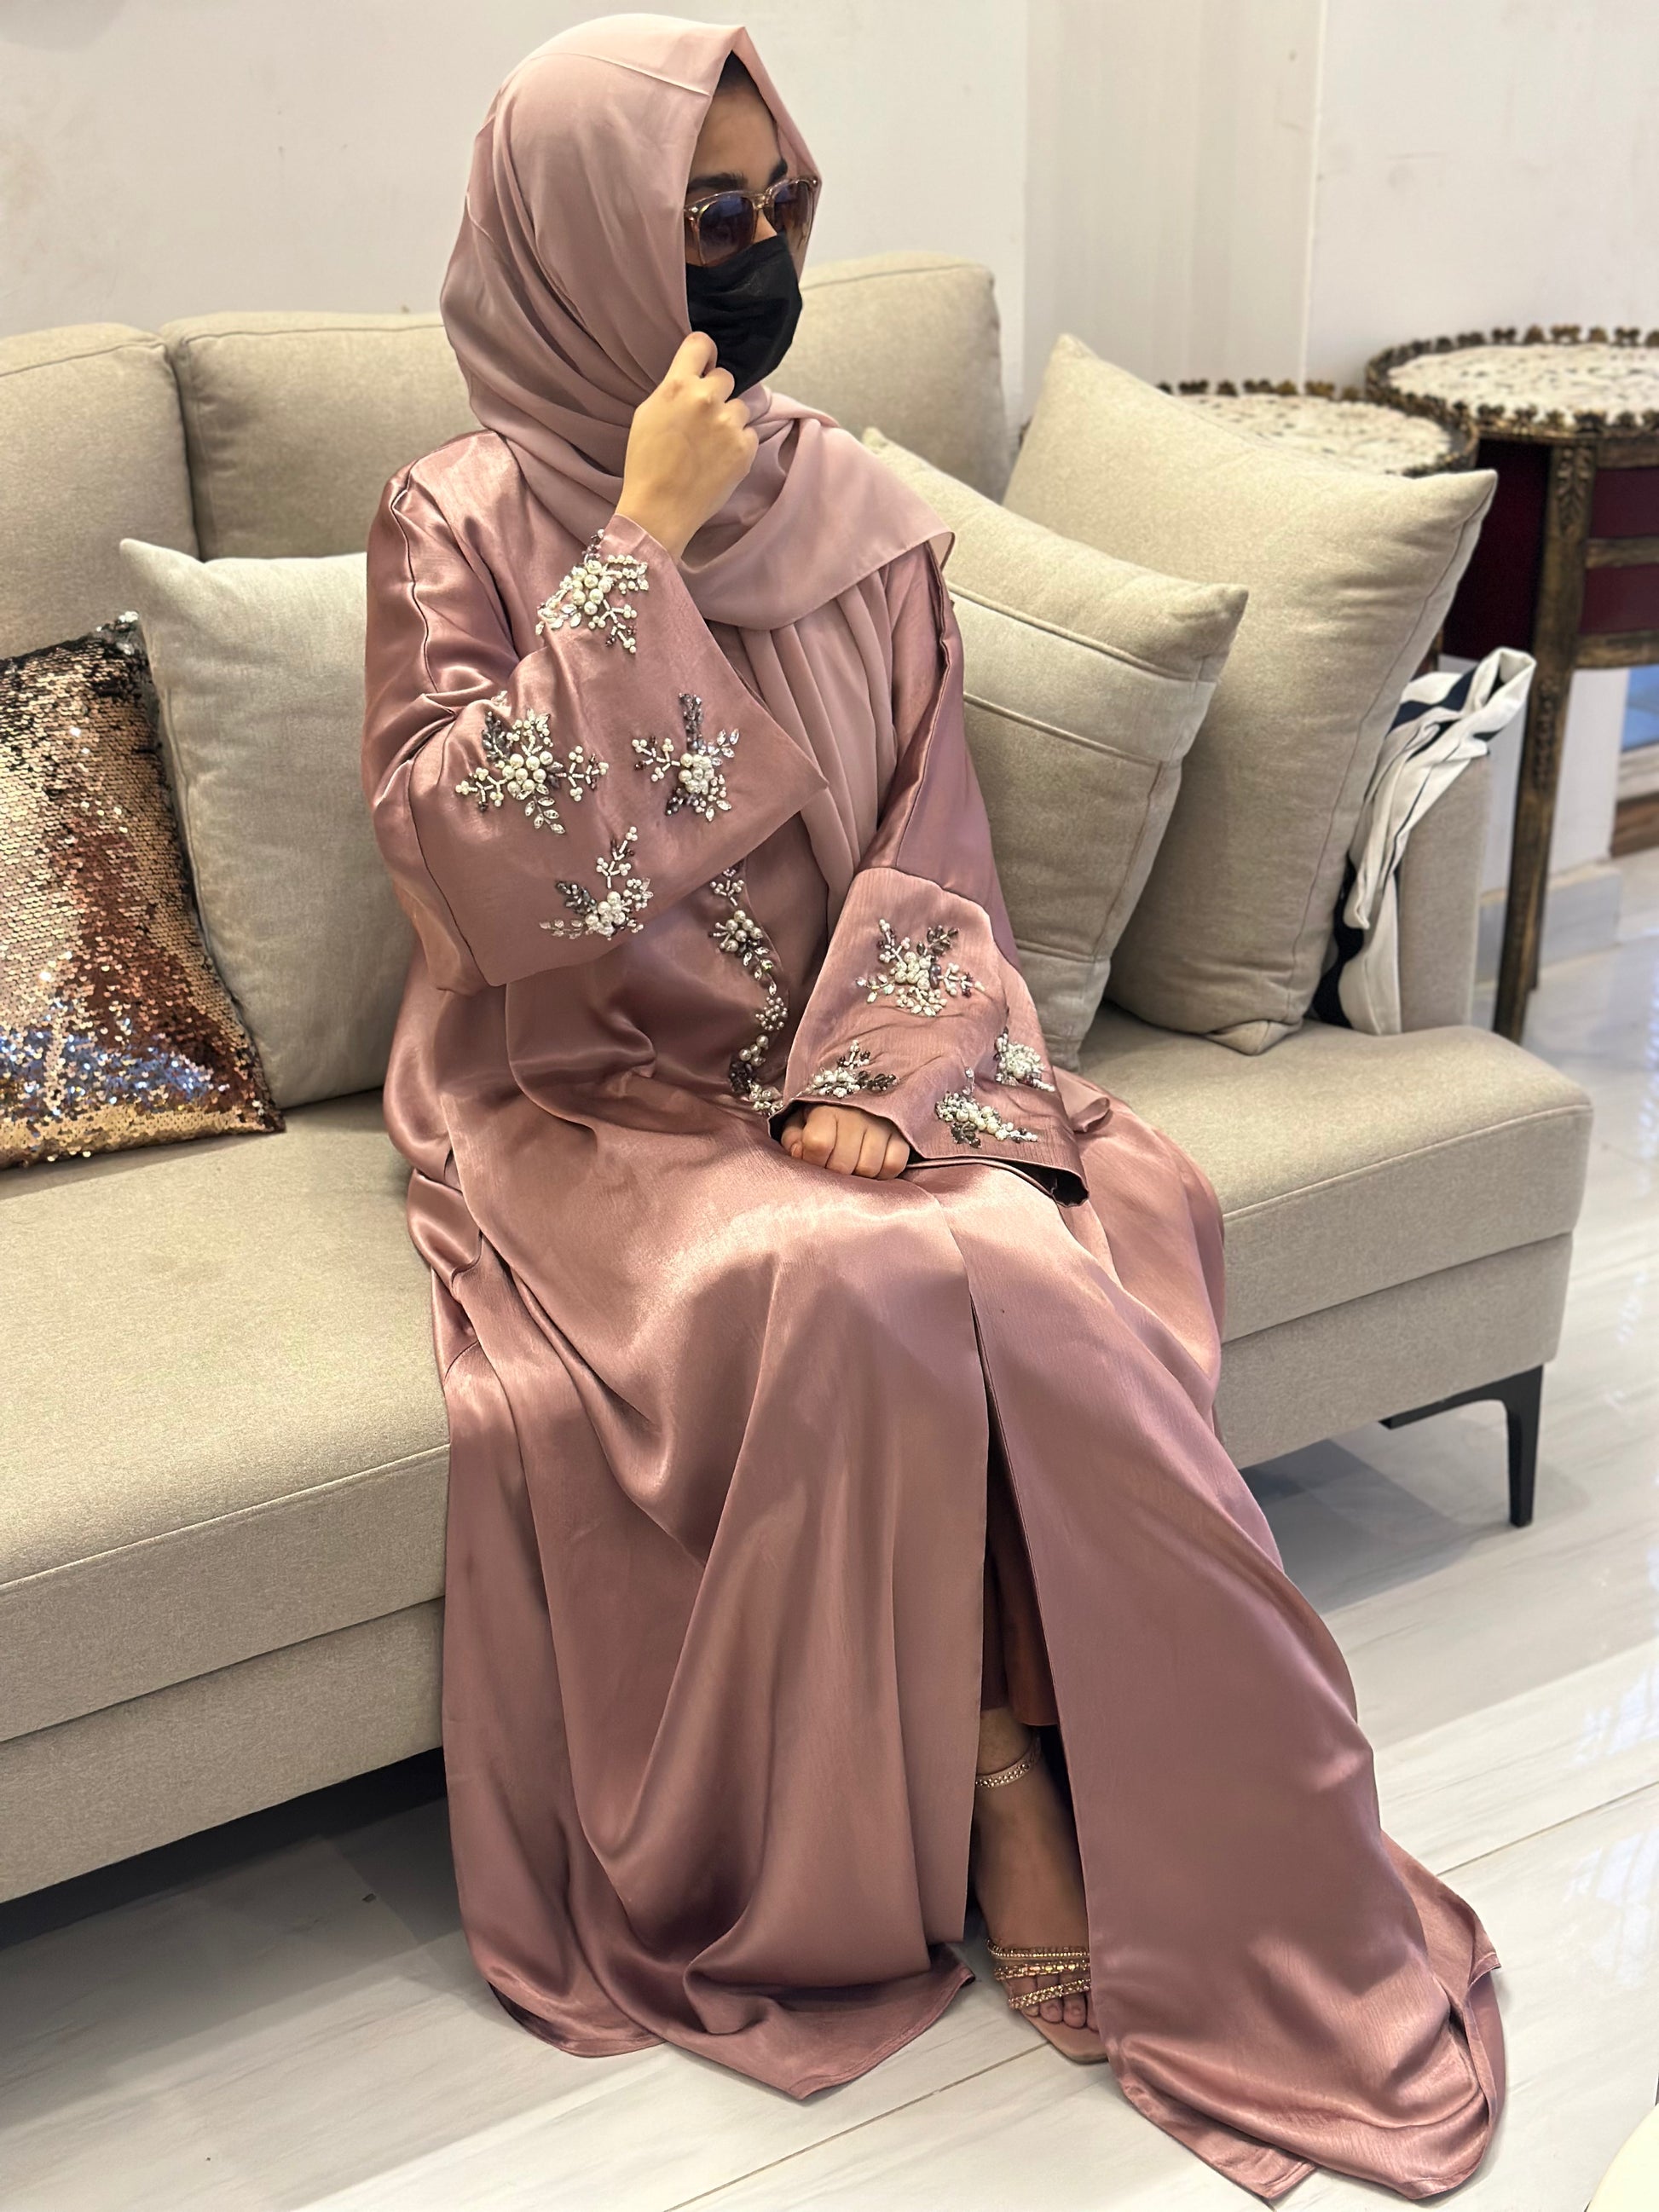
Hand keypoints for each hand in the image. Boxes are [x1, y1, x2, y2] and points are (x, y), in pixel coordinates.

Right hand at [615, 332, 758, 559]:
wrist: (659, 509)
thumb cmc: (646, 464)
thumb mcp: (648, 414)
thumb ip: (673, 390)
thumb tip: (693, 379)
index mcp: (677, 386)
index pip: (702, 344)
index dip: (704, 355)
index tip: (704, 367)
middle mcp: (706, 398)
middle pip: (726, 377)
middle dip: (717, 394)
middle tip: (704, 420)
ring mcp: (729, 423)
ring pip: (741, 407)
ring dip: (730, 421)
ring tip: (712, 445)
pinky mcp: (745, 447)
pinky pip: (750, 434)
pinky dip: (739, 445)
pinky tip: (720, 461)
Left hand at [780, 1103, 910, 1178]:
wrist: (859, 1087)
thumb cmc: (824, 1111)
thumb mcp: (799, 1118)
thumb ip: (792, 1138)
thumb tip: (800, 1154)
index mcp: (827, 1109)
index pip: (818, 1143)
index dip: (811, 1158)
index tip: (812, 1157)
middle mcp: (857, 1116)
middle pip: (843, 1164)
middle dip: (833, 1171)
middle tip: (831, 1164)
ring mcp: (883, 1125)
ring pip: (868, 1169)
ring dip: (857, 1174)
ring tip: (851, 1164)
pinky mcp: (903, 1135)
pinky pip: (894, 1165)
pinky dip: (882, 1172)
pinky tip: (871, 1165)